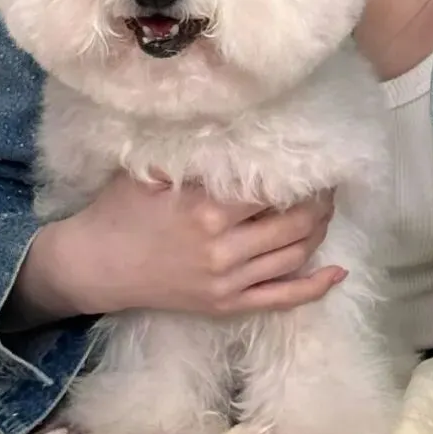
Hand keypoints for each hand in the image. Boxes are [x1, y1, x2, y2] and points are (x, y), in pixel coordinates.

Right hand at [14, 173, 342, 323]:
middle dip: (319, 203)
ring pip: (293, 257)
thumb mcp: (151, 171)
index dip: (299, 177)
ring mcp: (227, 282)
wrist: (95, 266)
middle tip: (328, 185)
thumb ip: (192, 154)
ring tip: (327, 211)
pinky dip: (312, 288)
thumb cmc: (121, 210)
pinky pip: (279, 299)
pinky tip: (337, 273)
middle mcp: (223, 248)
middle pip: (292, 224)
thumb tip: (231, 128)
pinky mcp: (226, 305)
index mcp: (207, 210)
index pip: (271, 191)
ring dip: (319, 232)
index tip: (314, 162)